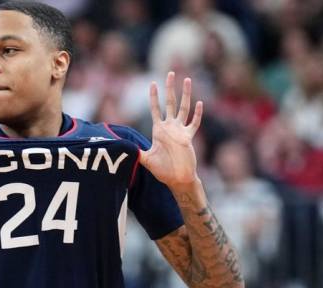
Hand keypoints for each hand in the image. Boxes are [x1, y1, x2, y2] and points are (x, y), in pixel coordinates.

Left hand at [141, 72, 203, 188]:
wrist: (177, 179)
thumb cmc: (162, 170)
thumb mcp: (146, 159)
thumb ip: (136, 152)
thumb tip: (122, 149)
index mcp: (159, 130)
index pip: (156, 109)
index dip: (154, 97)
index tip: (153, 83)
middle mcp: (170, 128)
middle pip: (170, 103)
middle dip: (170, 88)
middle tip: (170, 72)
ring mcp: (180, 131)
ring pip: (184, 108)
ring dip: (185, 95)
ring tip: (187, 80)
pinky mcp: (189, 137)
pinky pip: (194, 123)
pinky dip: (197, 114)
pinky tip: (200, 103)